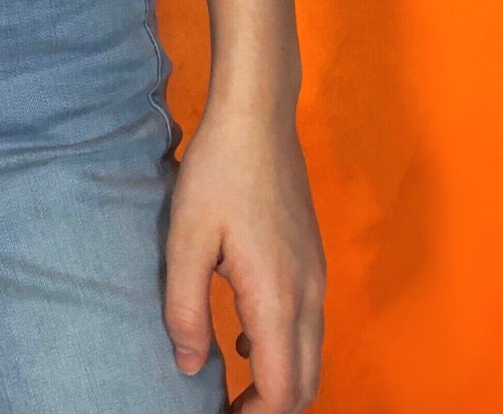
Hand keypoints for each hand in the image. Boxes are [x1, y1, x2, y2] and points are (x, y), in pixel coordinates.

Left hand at [163, 98, 325, 411]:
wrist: (258, 117)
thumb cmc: (218, 174)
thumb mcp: (186, 240)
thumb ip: (185, 308)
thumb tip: (190, 367)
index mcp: (277, 298)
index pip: (282, 389)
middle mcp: (309, 295)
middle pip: (306, 381)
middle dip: (272, 405)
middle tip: (229, 406)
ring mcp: (317, 276)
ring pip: (312, 353)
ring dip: (279, 377)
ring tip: (233, 380)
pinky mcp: (313, 259)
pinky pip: (309, 324)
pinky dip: (285, 346)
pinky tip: (242, 332)